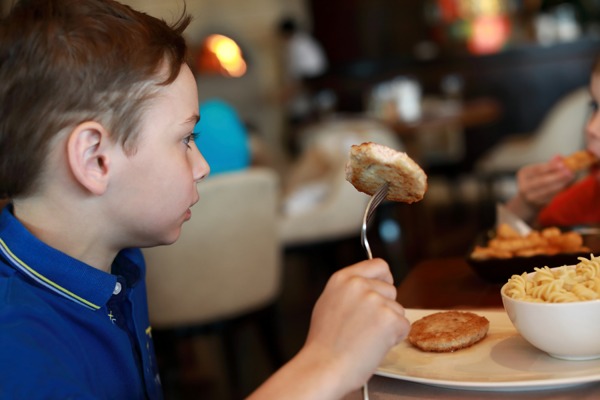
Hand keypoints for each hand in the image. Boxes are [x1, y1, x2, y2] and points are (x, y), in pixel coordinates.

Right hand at [302, 258, 409, 390]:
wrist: (324, 366)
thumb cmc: (324, 344)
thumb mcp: (329, 303)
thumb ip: (349, 291)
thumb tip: (369, 287)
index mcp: (343, 278)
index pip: (378, 265)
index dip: (384, 279)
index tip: (383, 289)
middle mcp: (359, 285)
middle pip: (391, 289)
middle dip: (385, 307)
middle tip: (366, 326)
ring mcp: (375, 300)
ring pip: (398, 310)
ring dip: (388, 325)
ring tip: (366, 338)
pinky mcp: (389, 319)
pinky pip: (404, 326)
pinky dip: (394, 338)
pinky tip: (374, 345)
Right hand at [515, 155, 573, 207]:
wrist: (527, 199)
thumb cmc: (536, 180)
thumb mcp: (539, 171)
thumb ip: (549, 165)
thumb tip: (559, 156)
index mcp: (523, 173)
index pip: (537, 169)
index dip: (550, 167)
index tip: (563, 164)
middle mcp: (524, 185)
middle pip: (541, 180)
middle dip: (557, 176)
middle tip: (569, 172)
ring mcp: (529, 195)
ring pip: (547, 190)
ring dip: (560, 183)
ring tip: (570, 178)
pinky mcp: (537, 203)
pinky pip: (550, 196)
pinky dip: (558, 190)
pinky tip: (565, 185)